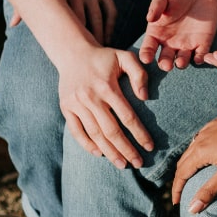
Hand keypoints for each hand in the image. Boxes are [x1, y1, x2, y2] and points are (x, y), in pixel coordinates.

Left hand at [11, 0, 115, 45]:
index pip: (60, 18)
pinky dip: (110, 25)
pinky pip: (110, 10)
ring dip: (98, 36)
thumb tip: (12, 25)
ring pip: (97, 18)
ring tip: (96, 52)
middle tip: (81, 59)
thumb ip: (25, 3)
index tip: (62, 55)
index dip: (62, 37)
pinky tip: (107, 37)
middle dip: (82, 41)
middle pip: (80, 21)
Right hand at [58, 44, 152, 167]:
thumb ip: (139, 74)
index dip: (139, 134)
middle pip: (111, 130)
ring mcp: (76, 104)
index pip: (127, 116)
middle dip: (126, 149)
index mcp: (107, 86)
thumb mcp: (125, 57)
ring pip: (95, 134)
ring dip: (109, 151)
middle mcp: (91, 97)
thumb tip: (145, 97)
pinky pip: (76, 131)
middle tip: (138, 163)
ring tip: (122, 164)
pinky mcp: (66, 108)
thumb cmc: (104, 57)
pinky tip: (99, 154)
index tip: (150, 146)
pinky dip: (87, 144)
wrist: (73, 53)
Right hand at [139, 0, 216, 70]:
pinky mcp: (202, 43)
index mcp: (157, 33)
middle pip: (165, 59)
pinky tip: (199, 58)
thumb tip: (149, 18)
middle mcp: (170, 42)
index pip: (149, 47)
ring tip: (180, 62)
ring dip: (181, 63)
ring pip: (182, 60)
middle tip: (166, 65)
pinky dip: (200, 58)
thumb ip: (156, 6)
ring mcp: (187, 44)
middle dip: (165, 64)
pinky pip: (201, 55)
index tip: (146, 58)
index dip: (146, 54)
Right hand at [171, 108, 216, 210]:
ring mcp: (212, 126)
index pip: (181, 173)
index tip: (175, 202)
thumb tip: (191, 209)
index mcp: (201, 150)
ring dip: (190, 161)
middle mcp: (202, 136)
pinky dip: (201, 147)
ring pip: (194, 146)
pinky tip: (209, 150)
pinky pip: (205, 135)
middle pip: (184, 159)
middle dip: (181, 176)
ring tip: (192, 173)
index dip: (177, 189)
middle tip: (181, 191)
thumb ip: (209, 190)